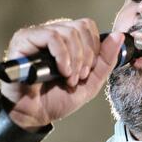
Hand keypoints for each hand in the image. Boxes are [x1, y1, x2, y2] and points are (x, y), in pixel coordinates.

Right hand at [0, 18, 123, 131]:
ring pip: (68, 32)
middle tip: (80, 76)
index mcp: (67, 39)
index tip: (89, 69)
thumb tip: (118, 36)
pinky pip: (51, 36)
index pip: (88, 26)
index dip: (94, 47)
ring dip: (75, 59)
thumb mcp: (91, 81)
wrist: (35, 115)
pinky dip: (63, 56)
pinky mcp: (23, 40)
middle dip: (86, 55)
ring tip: (69, 77)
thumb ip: (106, 59)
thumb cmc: (59, 98)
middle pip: (81, 27)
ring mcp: (37, 35)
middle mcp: (52, 33)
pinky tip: (62, 71)